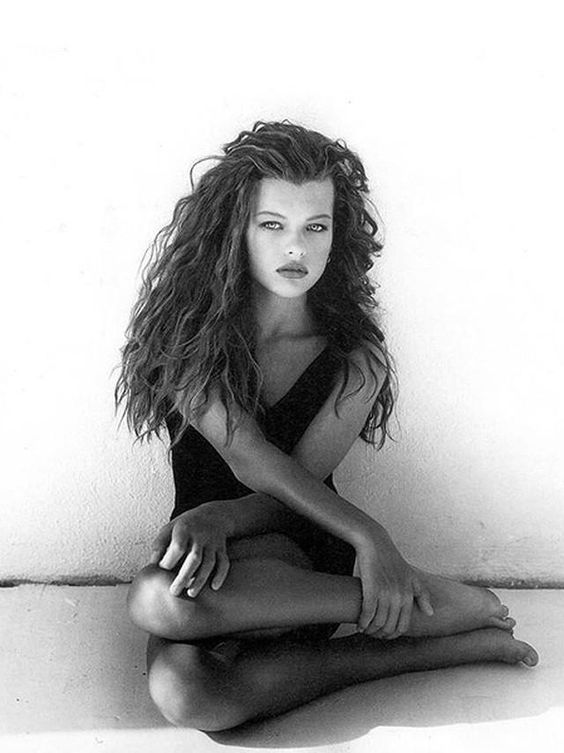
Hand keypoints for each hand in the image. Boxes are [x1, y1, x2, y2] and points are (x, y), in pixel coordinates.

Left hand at [150, 507, 229, 597]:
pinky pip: (224, 563)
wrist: (213, 514)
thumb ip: (160, 544)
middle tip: (174, 591)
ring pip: (209, 563)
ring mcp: (212, 543)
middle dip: (184, 577)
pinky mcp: (221, 549)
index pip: (178, 547)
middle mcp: (200, 536)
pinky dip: (220, 575)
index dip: (169, 561)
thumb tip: (152, 564)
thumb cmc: (186, 525)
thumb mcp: (169, 528)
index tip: (162, 570)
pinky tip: (213, 587)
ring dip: (200, 579)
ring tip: (191, 593)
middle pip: (194, 558)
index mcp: (184, 529)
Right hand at [354, 523, 433, 638]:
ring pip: (378, 623)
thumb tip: (430, 614)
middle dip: (381, 635)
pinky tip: (359, 625)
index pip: (403, 626)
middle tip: (373, 634)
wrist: (375, 543)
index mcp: (409, 595)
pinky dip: (363, 622)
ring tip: (365, 630)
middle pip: (390, 627)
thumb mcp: (411, 576)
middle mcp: (399, 596)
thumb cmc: (392, 560)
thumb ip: (422, 595)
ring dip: (371, 631)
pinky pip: (367, 613)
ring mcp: (386, 592)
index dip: (393, 634)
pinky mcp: (371, 588)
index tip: (384, 634)